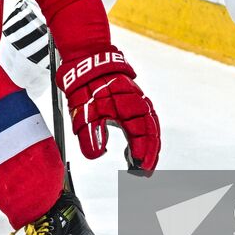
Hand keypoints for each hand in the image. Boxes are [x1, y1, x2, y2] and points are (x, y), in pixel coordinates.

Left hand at [57, 49, 160, 172]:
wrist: (86, 60)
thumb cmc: (86, 85)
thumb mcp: (83, 112)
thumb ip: (90, 135)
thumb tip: (96, 155)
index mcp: (129, 106)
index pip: (142, 133)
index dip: (142, 152)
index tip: (138, 168)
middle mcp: (137, 103)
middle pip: (151, 132)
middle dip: (150, 154)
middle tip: (144, 173)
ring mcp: (137, 102)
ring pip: (150, 128)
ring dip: (148, 147)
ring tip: (142, 166)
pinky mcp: (132, 103)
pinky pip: (144, 122)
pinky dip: (142, 138)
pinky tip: (133, 150)